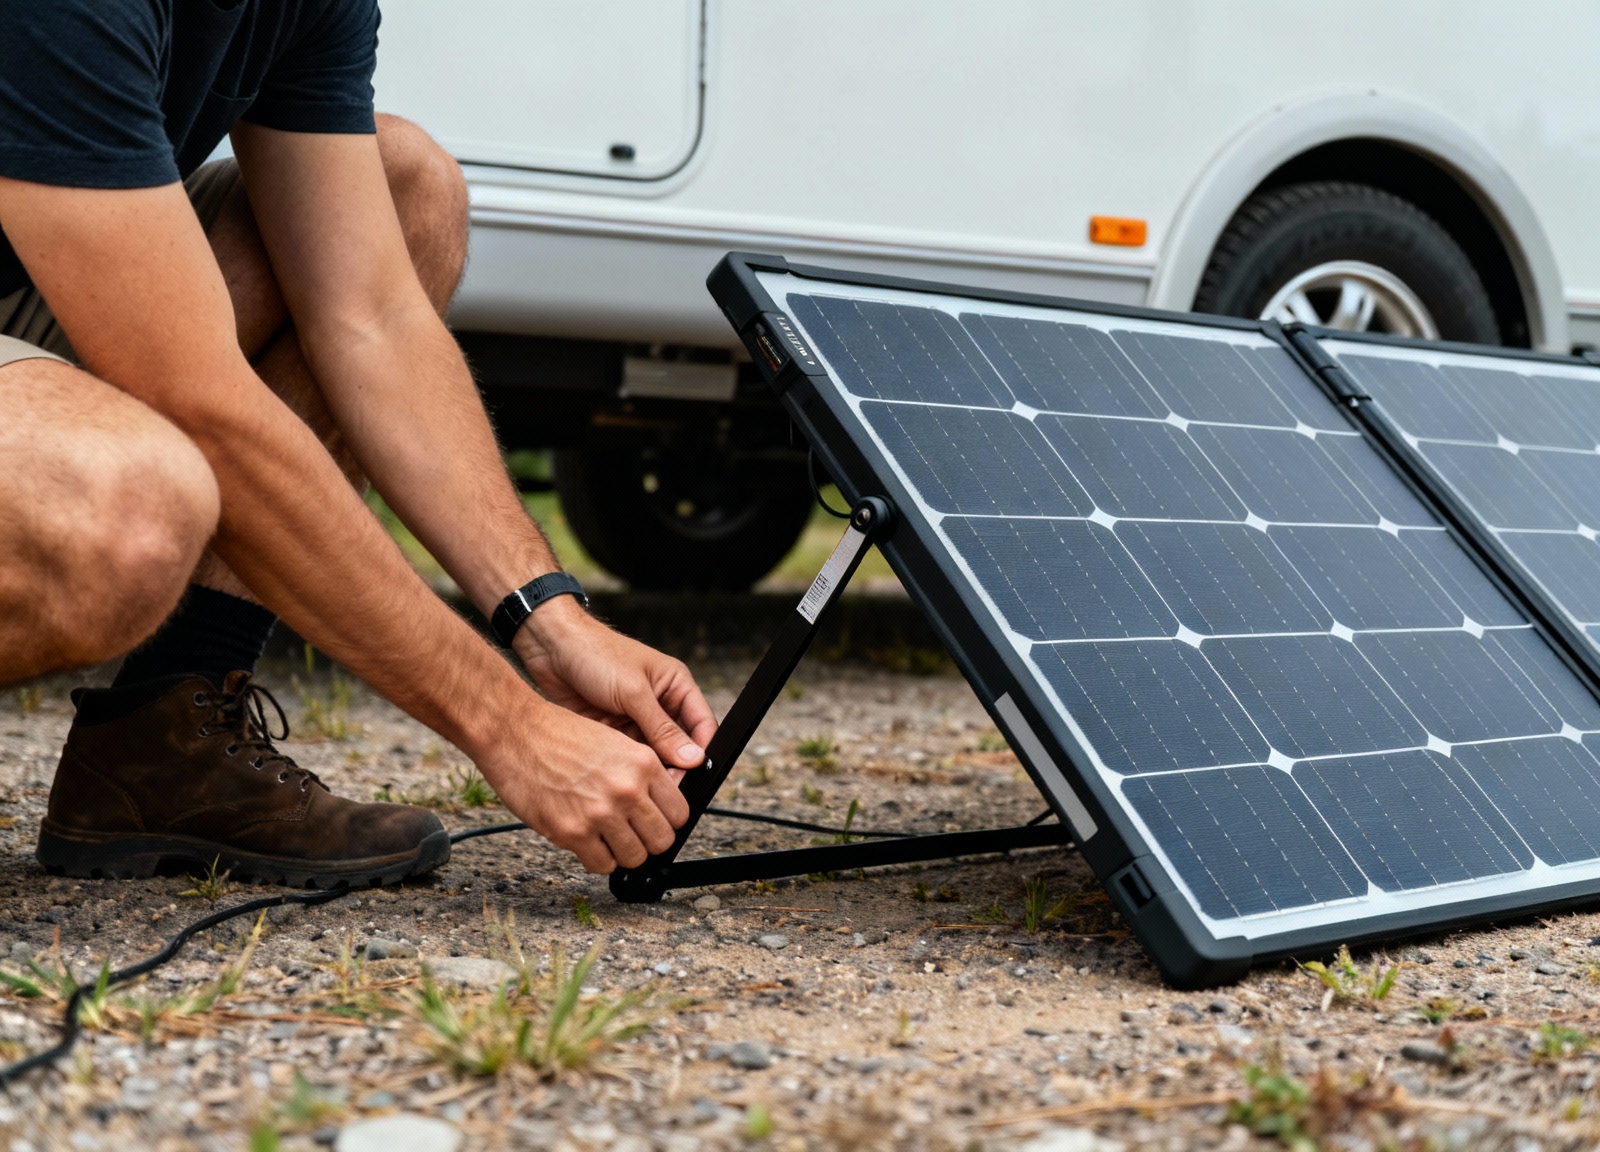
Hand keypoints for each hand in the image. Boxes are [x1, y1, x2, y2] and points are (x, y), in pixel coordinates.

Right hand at [476, 696, 693, 872]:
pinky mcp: (572, 832)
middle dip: (649, 841)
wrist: (515, 733)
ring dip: (623, 853)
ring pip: (635, 858)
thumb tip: (657, 806)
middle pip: (662, 840)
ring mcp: (601, 813)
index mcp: (643, 763)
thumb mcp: (614, 742)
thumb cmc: (558, 734)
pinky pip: (602, 865)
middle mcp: (627, 789)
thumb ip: (640, 774)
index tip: (655, 822)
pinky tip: (588, 842)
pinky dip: (598, 859)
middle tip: (632, 834)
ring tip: (608, 838)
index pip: (679, 813)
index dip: (667, 821)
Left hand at [512, 597, 717, 781]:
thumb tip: (693, 758)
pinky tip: (619, 774)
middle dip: (674, 766)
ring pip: (653, 755)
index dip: (701, 752)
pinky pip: (627, 755)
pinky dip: (625, 766)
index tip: (695, 777)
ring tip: (640, 782)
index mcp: (676, 686)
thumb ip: (663, 728)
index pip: (702, 725)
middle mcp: (660, 704)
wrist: (550, 648)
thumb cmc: (596, 654)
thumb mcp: (634, 692)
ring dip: (648, 769)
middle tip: (663, 788)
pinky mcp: (613, 730)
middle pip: (679, 745)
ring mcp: (636, 719)